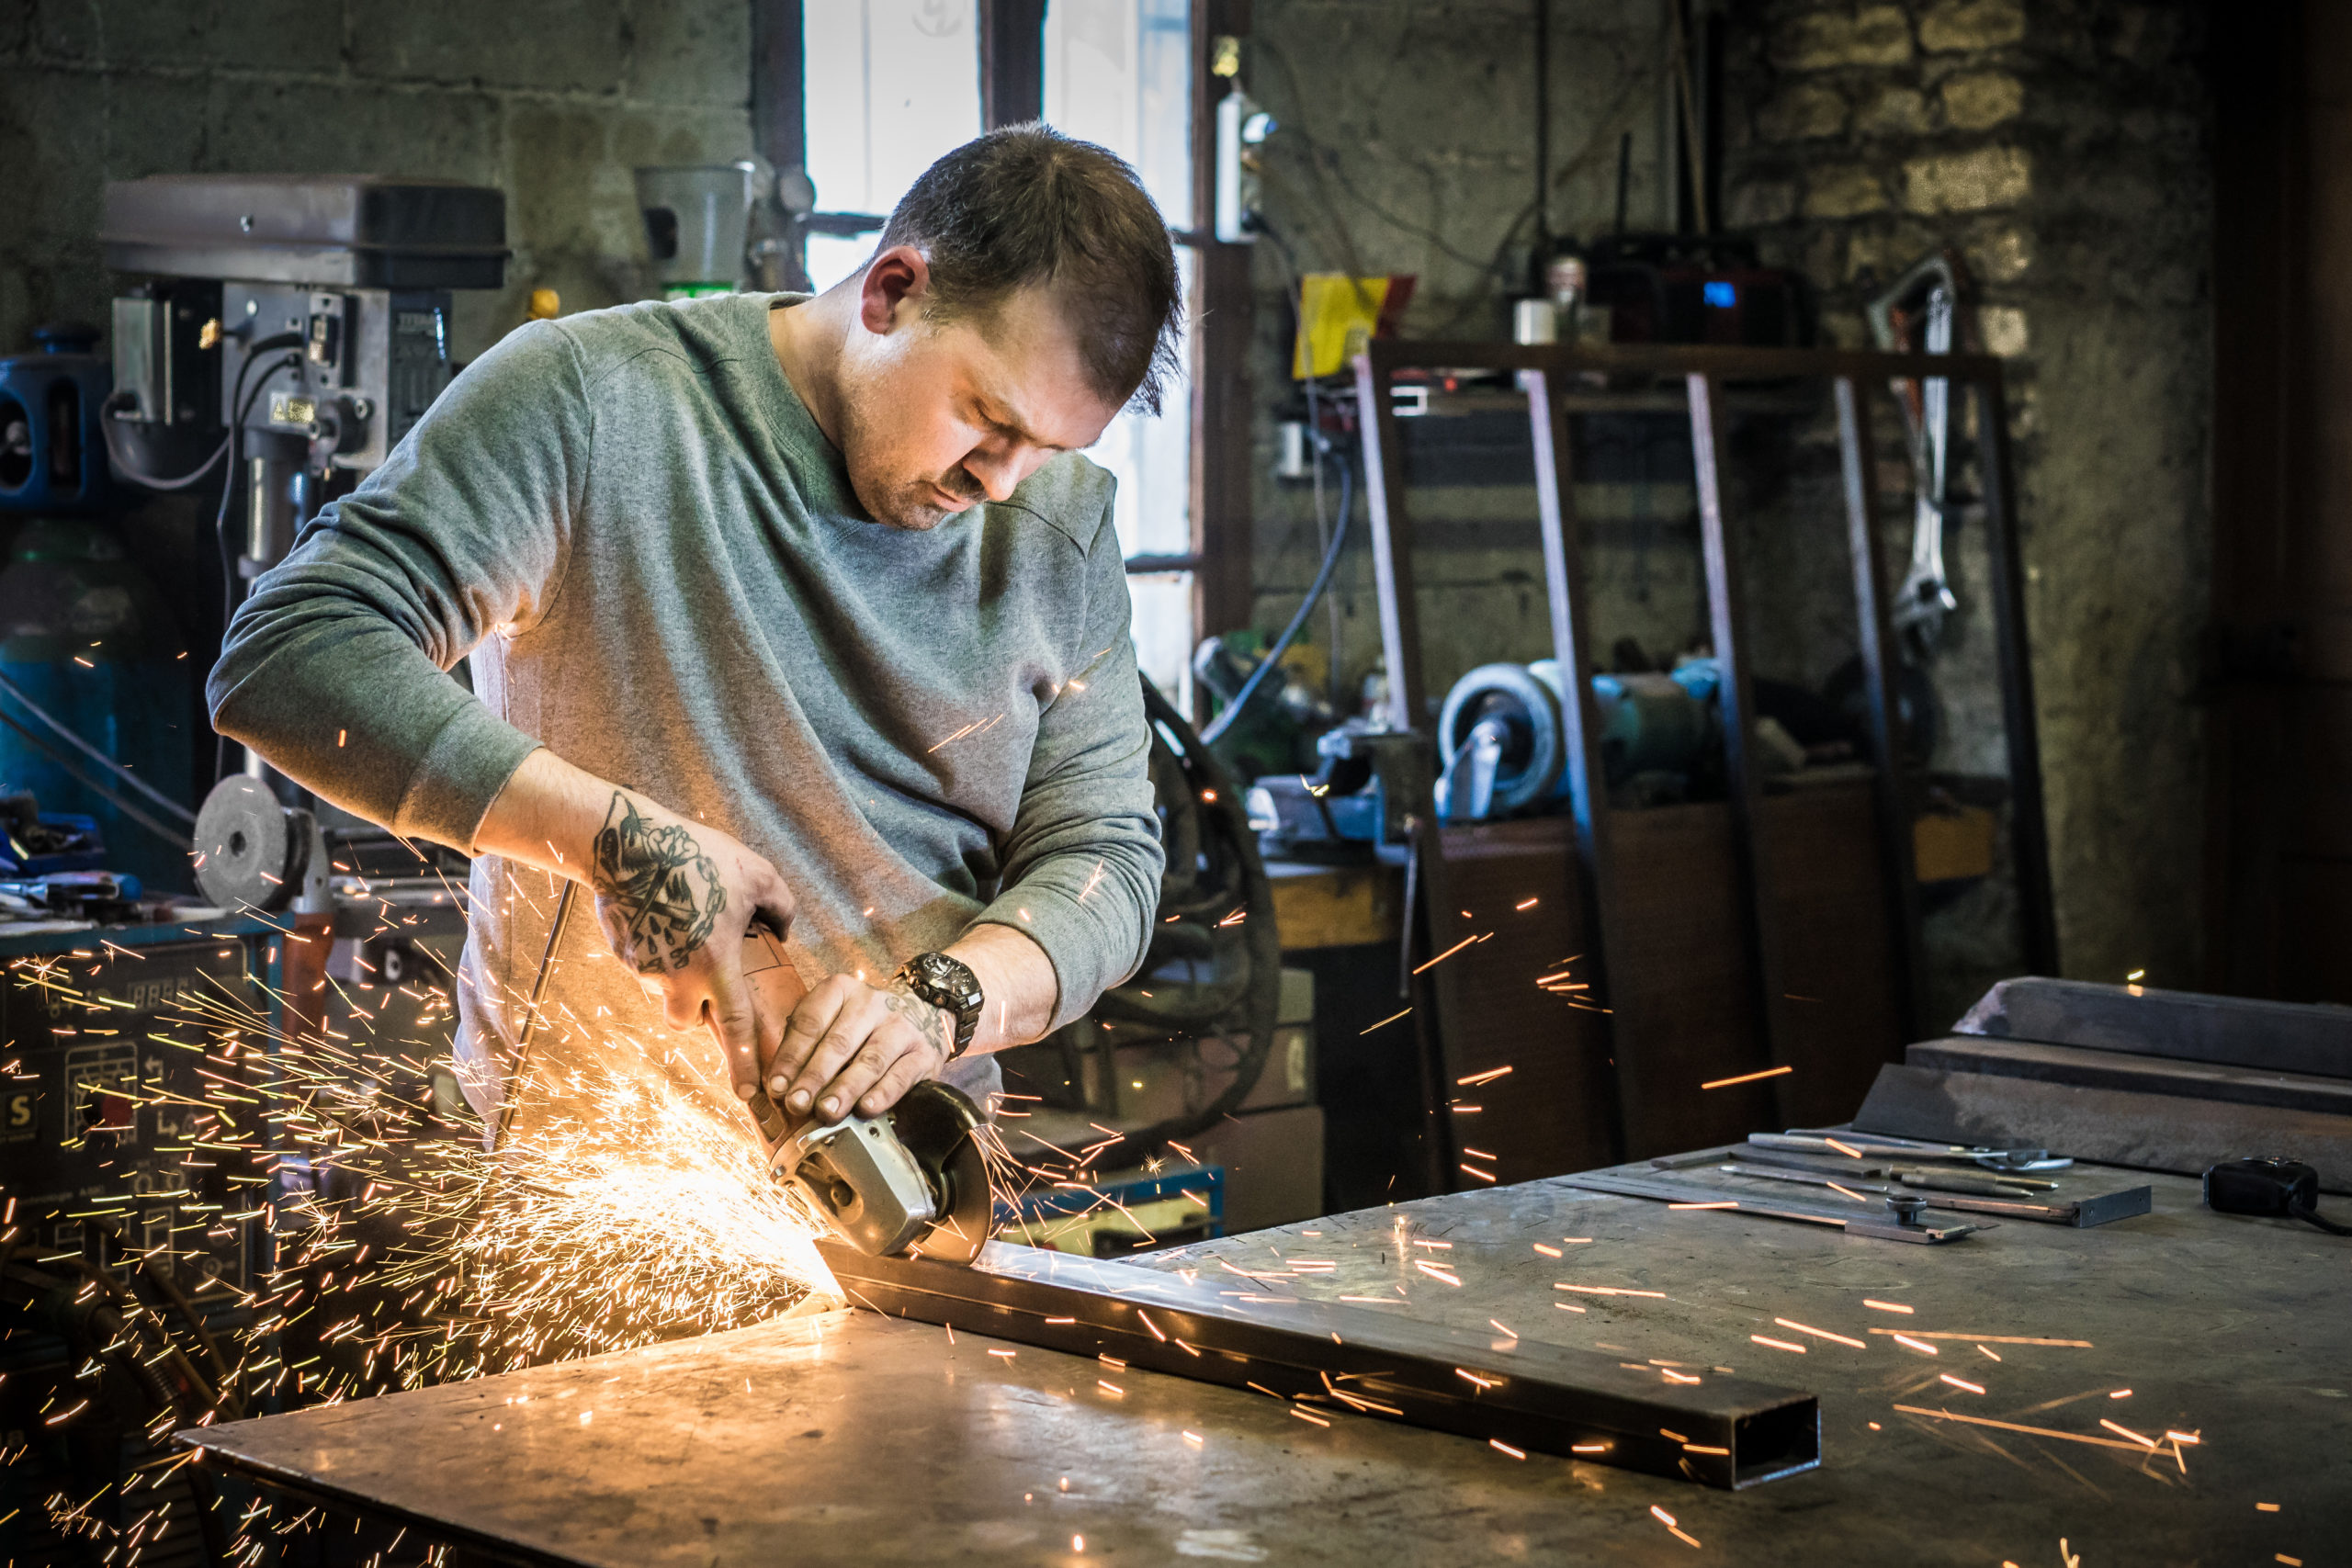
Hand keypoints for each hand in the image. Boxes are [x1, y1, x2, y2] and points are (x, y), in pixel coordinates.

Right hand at [584, 790, 795, 1097]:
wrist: (628, 842)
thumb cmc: (700, 857)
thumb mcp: (757, 875)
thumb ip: (781, 909)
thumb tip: (785, 931)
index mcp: (716, 964)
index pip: (736, 1027)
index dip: (744, 1063)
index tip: (749, 1094)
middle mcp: (678, 976)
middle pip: (687, 1020)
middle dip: (696, 1011)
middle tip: (704, 978)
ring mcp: (644, 968)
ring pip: (662, 989)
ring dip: (674, 973)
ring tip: (681, 927)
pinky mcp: (622, 953)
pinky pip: (642, 964)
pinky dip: (654, 949)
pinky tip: (659, 914)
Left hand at [764, 974, 952, 1122]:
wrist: (922, 1013)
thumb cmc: (860, 1027)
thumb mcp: (830, 1021)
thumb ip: (804, 1048)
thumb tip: (779, 1088)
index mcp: (840, 990)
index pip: (810, 1022)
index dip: (791, 1057)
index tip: (777, 1087)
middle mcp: (872, 1004)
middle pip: (839, 1042)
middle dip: (815, 1076)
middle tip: (797, 1104)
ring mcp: (901, 1027)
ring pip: (870, 1060)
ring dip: (846, 1088)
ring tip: (827, 1111)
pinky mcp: (923, 1053)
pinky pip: (901, 1075)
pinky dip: (883, 1094)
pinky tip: (866, 1109)